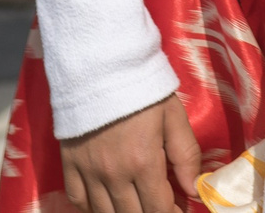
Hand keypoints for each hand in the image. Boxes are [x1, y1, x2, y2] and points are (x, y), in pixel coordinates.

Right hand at [61, 95, 199, 212]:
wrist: (101, 65)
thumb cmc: (143, 89)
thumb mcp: (173, 117)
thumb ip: (186, 155)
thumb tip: (193, 190)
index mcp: (143, 162)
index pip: (158, 209)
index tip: (177, 210)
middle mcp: (114, 174)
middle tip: (158, 204)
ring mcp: (89, 172)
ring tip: (136, 204)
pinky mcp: (70, 164)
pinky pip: (78, 200)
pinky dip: (92, 207)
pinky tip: (106, 201)